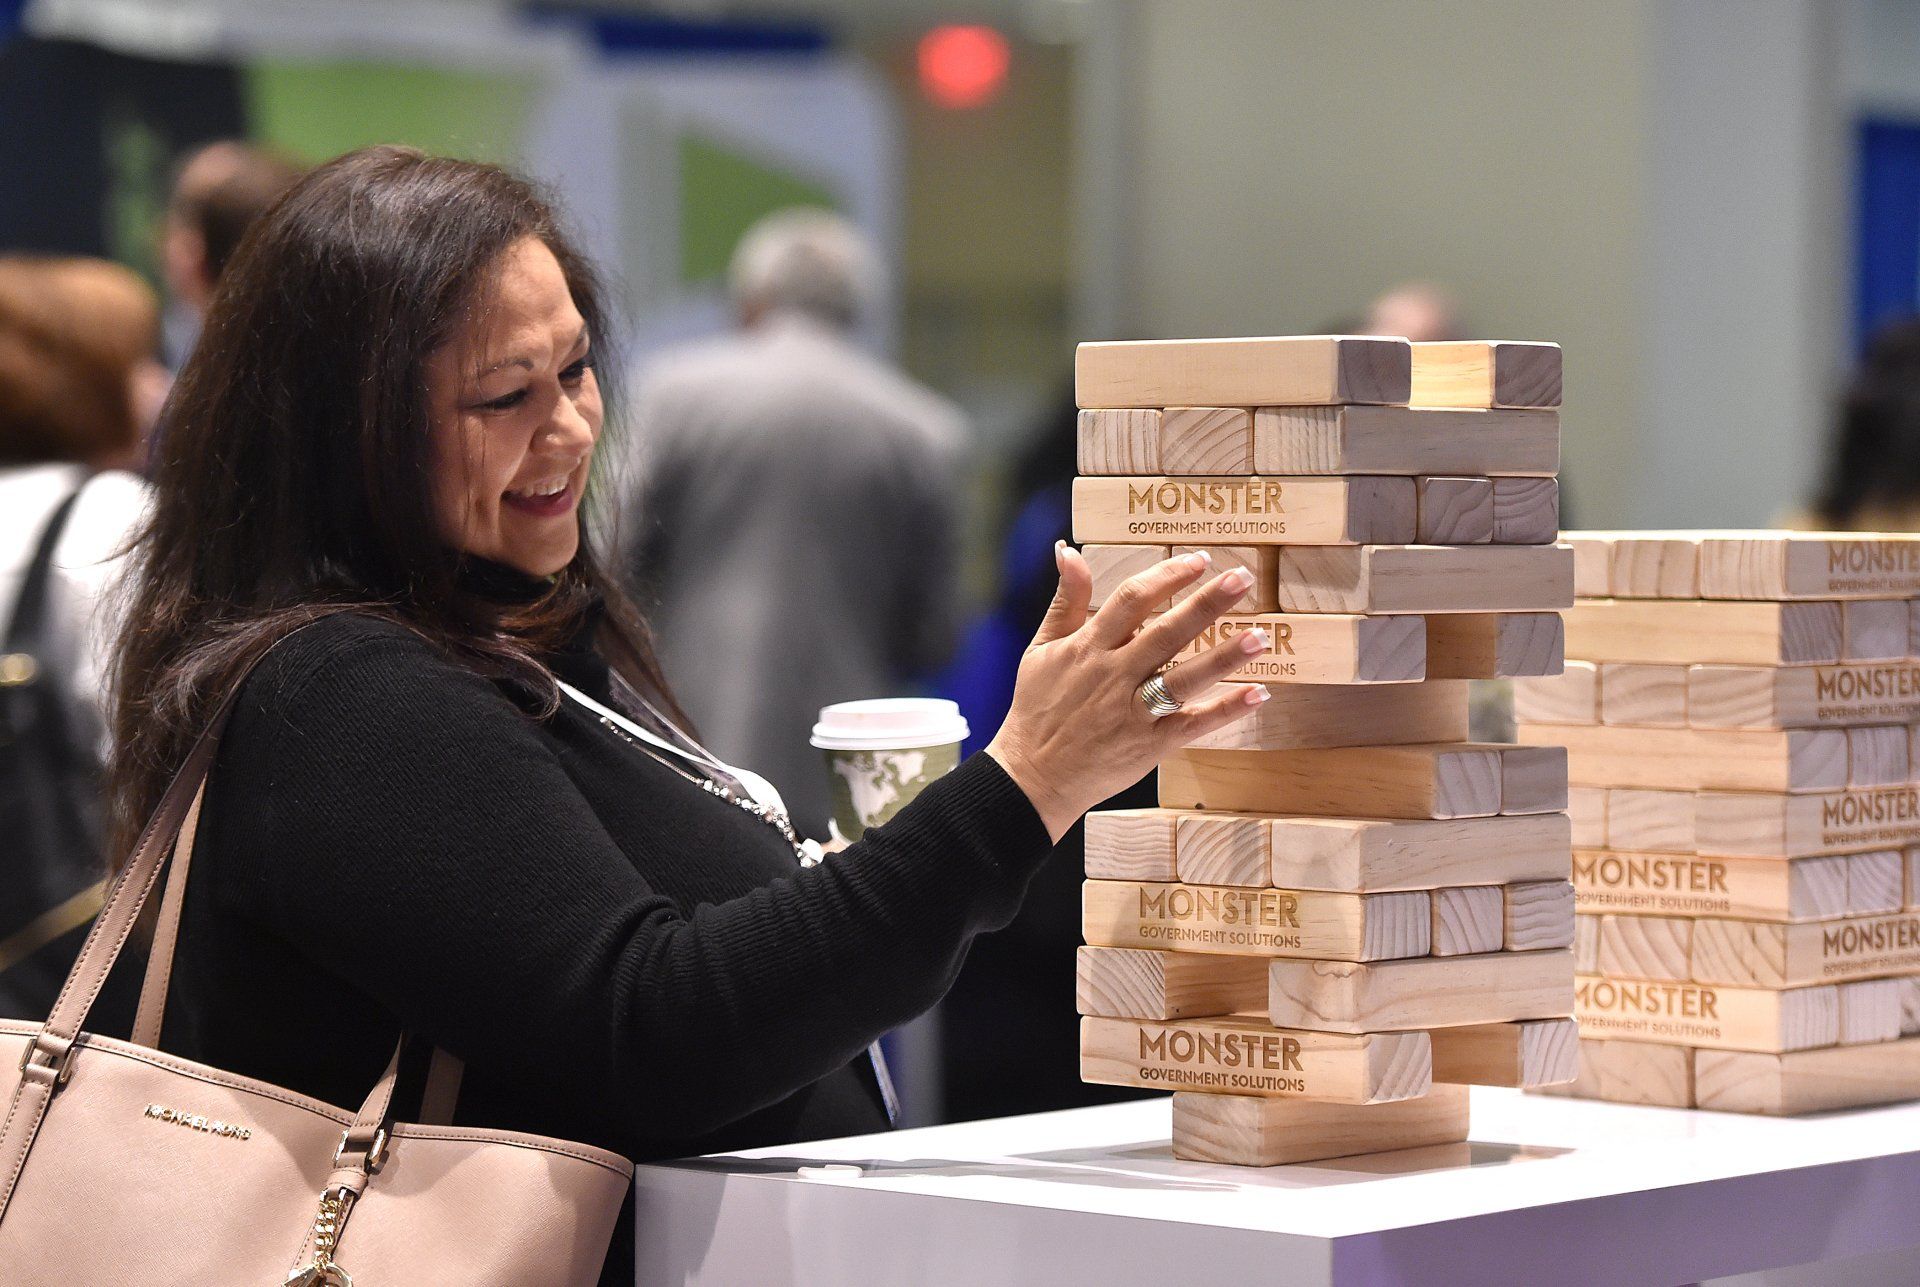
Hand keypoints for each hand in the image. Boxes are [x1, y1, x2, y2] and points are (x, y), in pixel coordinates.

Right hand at [984, 546, 1271, 841]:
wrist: (1033, 774)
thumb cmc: (1038, 708)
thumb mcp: (1041, 648)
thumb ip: (1065, 600)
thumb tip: (1068, 551)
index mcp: (1089, 647)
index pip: (1132, 600)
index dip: (1166, 576)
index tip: (1198, 560)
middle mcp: (1114, 675)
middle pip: (1166, 633)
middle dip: (1205, 604)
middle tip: (1242, 578)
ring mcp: (1134, 712)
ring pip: (1184, 679)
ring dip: (1224, 657)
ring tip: (1259, 637)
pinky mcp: (1149, 745)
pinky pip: (1193, 725)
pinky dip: (1226, 711)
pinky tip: (1256, 694)